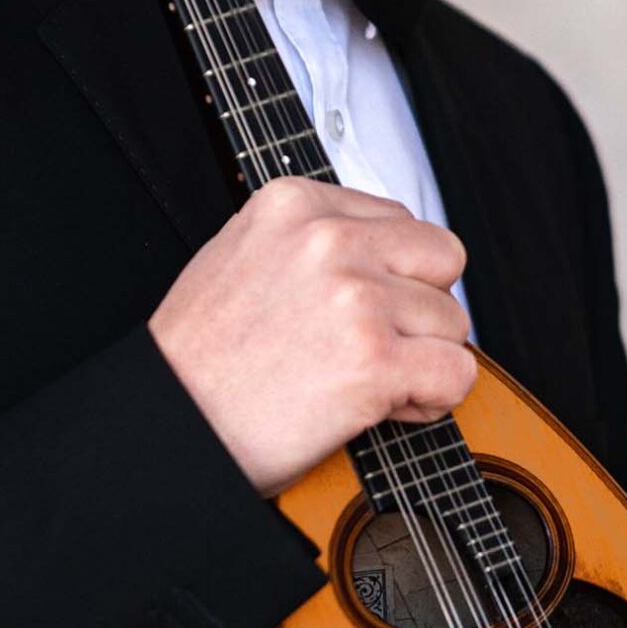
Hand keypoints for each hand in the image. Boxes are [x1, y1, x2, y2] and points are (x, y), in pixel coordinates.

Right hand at [148, 176, 475, 495]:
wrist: (171, 424)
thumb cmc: (199, 360)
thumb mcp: (239, 255)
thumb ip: (309, 240)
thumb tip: (380, 253)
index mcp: (294, 204)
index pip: (401, 220)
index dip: (392, 274)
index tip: (360, 309)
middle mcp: (329, 240)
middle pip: (442, 259)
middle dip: (422, 307)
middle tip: (380, 342)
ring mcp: (355, 298)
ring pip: (452, 322)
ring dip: (422, 359)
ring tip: (366, 380)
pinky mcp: (374, 360)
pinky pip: (455, 373)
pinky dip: (433, 400)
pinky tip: (386, 406)